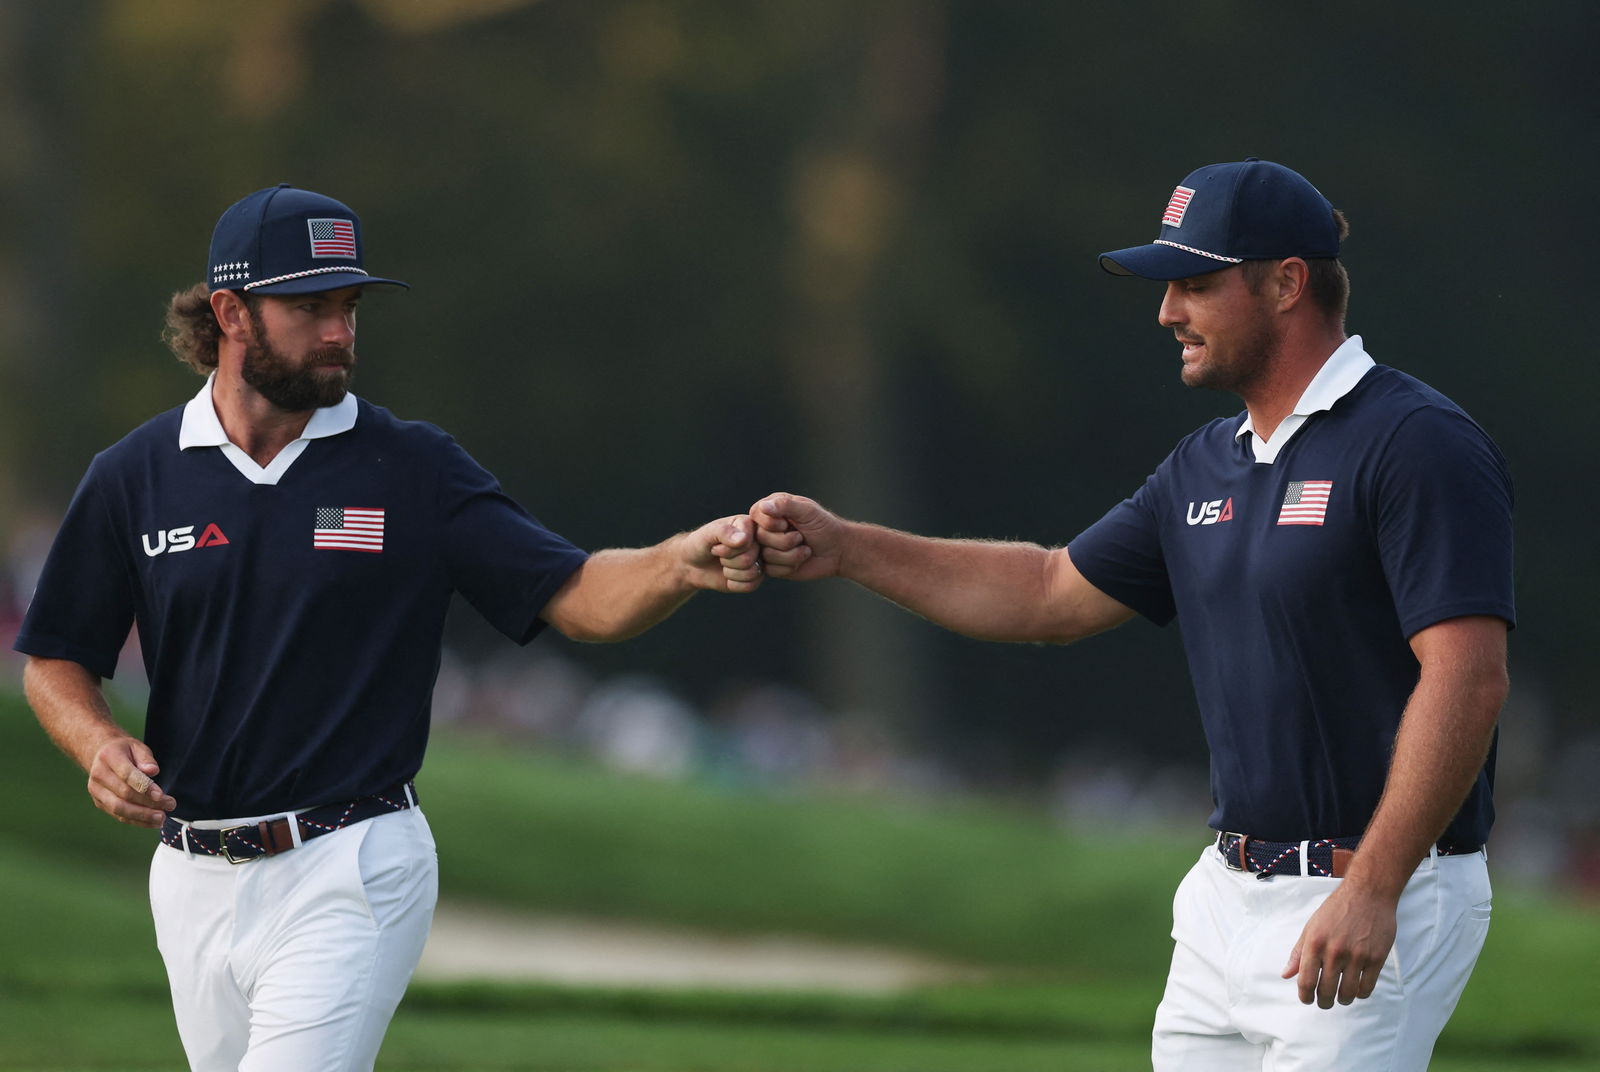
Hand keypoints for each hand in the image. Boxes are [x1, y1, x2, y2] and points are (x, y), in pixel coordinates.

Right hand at [87, 736, 176, 827]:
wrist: (100, 755)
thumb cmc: (124, 751)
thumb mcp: (137, 747)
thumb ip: (146, 759)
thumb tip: (153, 771)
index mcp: (108, 757)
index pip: (127, 775)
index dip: (144, 786)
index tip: (161, 795)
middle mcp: (99, 775)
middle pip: (124, 794)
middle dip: (148, 803)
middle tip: (170, 805)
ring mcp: (96, 791)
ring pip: (119, 808)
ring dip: (142, 816)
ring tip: (162, 818)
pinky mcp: (99, 802)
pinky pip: (118, 815)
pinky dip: (136, 821)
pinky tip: (152, 822)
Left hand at [689, 514, 763, 592]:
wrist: (693, 564)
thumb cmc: (700, 544)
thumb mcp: (707, 534)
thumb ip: (724, 532)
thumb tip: (744, 539)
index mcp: (750, 524)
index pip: (747, 540)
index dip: (726, 548)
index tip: (717, 543)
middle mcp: (759, 540)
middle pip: (749, 558)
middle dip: (727, 560)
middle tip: (719, 554)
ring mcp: (759, 559)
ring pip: (752, 573)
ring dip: (730, 572)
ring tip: (723, 563)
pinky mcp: (757, 576)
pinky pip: (751, 585)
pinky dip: (734, 584)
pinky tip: (728, 575)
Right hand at [750, 493, 839, 580]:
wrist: (838, 550)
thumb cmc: (824, 526)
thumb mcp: (807, 510)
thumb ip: (785, 505)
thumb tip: (763, 506)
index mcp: (772, 509)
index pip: (755, 514)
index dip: (771, 523)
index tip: (788, 523)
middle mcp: (766, 528)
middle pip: (760, 537)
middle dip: (786, 540)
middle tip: (801, 537)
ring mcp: (768, 547)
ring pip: (766, 555)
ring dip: (791, 555)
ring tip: (804, 548)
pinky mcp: (773, 565)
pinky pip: (771, 569)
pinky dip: (790, 566)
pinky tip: (801, 559)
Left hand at [1282, 881, 1398, 1007]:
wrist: (1368, 894)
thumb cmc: (1337, 909)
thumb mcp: (1311, 926)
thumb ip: (1298, 952)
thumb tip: (1286, 974)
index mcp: (1315, 943)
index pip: (1306, 980)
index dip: (1305, 996)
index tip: (1307, 999)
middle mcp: (1334, 951)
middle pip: (1326, 991)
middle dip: (1323, 1002)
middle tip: (1324, 1002)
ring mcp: (1357, 956)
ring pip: (1347, 993)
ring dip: (1342, 1000)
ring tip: (1340, 998)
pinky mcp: (1376, 958)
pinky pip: (1367, 987)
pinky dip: (1360, 993)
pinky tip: (1356, 989)